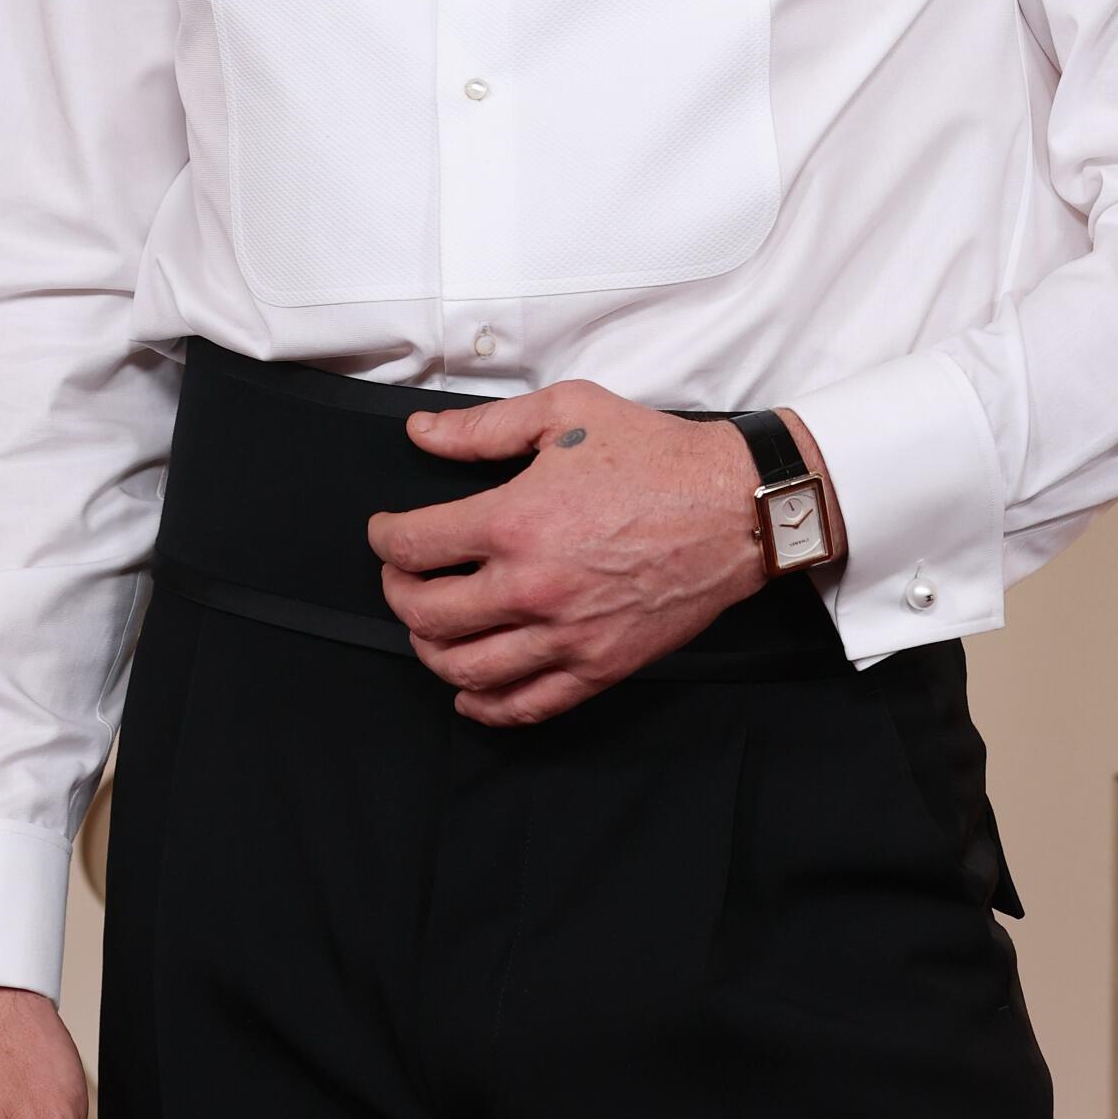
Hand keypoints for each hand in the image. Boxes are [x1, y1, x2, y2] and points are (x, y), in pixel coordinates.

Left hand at [366, 380, 837, 726]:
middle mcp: (532, 587)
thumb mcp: (566, 413)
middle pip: (425, 615)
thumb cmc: (654, 454)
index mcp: (516, 521)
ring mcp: (565, 635)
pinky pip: (525, 705)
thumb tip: (421, 433)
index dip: (384, 539)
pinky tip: (469, 693)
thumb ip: (483, 428)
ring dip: (430, 651)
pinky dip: (485, 706)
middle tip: (403, 575)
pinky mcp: (598, 667)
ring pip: (464, 668)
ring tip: (429, 627)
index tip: (386, 532)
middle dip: (398, 594)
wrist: (734, 506)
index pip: (413, 546)